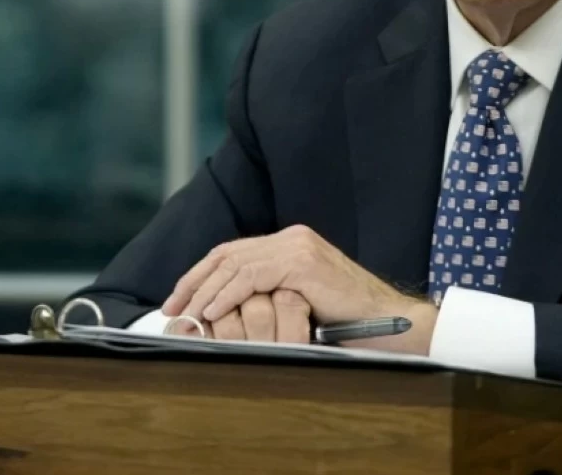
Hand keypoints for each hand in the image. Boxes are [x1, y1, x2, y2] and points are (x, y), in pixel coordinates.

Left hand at [162, 225, 437, 354]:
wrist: (388, 322)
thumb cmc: (346, 322)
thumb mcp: (298, 304)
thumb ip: (269, 297)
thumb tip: (223, 313)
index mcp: (291, 244)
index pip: (234, 252)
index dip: (202, 274)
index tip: (180, 300)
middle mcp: (293, 238)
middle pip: (229, 253)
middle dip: (195, 280)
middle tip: (173, 307)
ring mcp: (299, 246)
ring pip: (236, 262)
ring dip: (206, 289)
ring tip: (188, 313)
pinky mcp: (303, 262)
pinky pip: (253, 275)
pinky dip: (228, 293)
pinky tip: (213, 310)